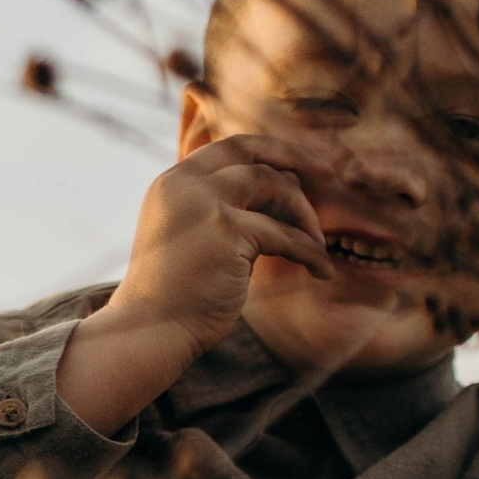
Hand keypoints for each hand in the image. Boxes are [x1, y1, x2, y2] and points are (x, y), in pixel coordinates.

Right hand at [55, 137, 342, 431]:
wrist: (150, 331)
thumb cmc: (176, 298)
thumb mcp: (194, 240)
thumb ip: (227, 212)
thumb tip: (283, 191)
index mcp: (174, 182)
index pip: (229, 147)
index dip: (271, 152)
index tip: (302, 167)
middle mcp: (186, 183)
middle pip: (252, 152)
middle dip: (295, 159)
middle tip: (328, 173)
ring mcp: (204, 202)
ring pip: (273, 185)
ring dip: (303, 215)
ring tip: (317, 245)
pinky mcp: (225, 230)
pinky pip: (284, 234)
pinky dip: (309, 251)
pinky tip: (322, 271)